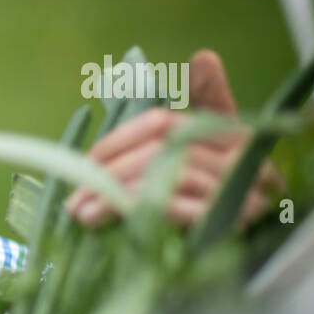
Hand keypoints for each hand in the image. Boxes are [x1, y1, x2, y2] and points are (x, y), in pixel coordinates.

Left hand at [64, 50, 285, 231]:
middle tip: (74, 199)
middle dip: (108, 173)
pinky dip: (142, 212)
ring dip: (116, 195)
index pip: (160, 123)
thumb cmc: (209, 200)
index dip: (117, 141)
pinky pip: (180, 207)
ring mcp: (238, 189)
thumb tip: (205, 57)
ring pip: (166, 175)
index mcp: (226, 132)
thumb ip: (196, 108)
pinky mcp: (230, 222)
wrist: (238, 256)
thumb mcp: (197, 153)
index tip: (85, 163)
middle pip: (158, 149)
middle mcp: (238, 156)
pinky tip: (115, 223)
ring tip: (83, 215)